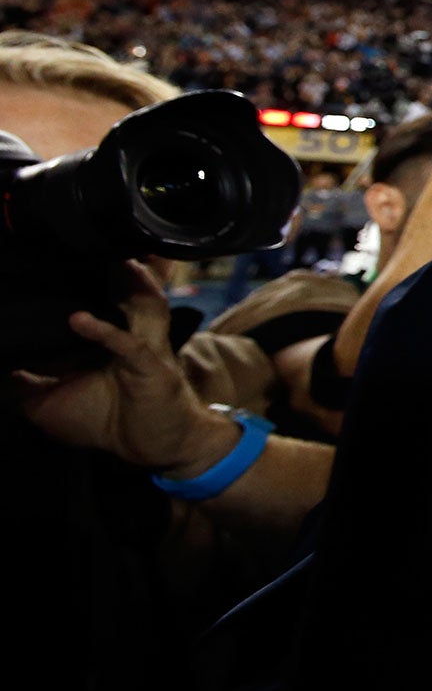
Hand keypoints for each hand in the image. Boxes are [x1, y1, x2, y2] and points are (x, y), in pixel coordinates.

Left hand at [8, 261, 235, 477]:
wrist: (157, 449)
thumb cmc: (111, 423)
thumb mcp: (51, 404)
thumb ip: (27, 383)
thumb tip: (2, 367)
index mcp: (113, 339)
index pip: (102, 299)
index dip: (90, 278)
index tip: (64, 258)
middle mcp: (134, 336)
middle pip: (133, 291)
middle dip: (126, 266)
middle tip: (103, 241)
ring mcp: (147, 350)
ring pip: (145, 307)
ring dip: (134, 283)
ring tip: (117, 261)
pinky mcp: (152, 369)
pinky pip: (131, 346)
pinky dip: (105, 331)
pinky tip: (79, 320)